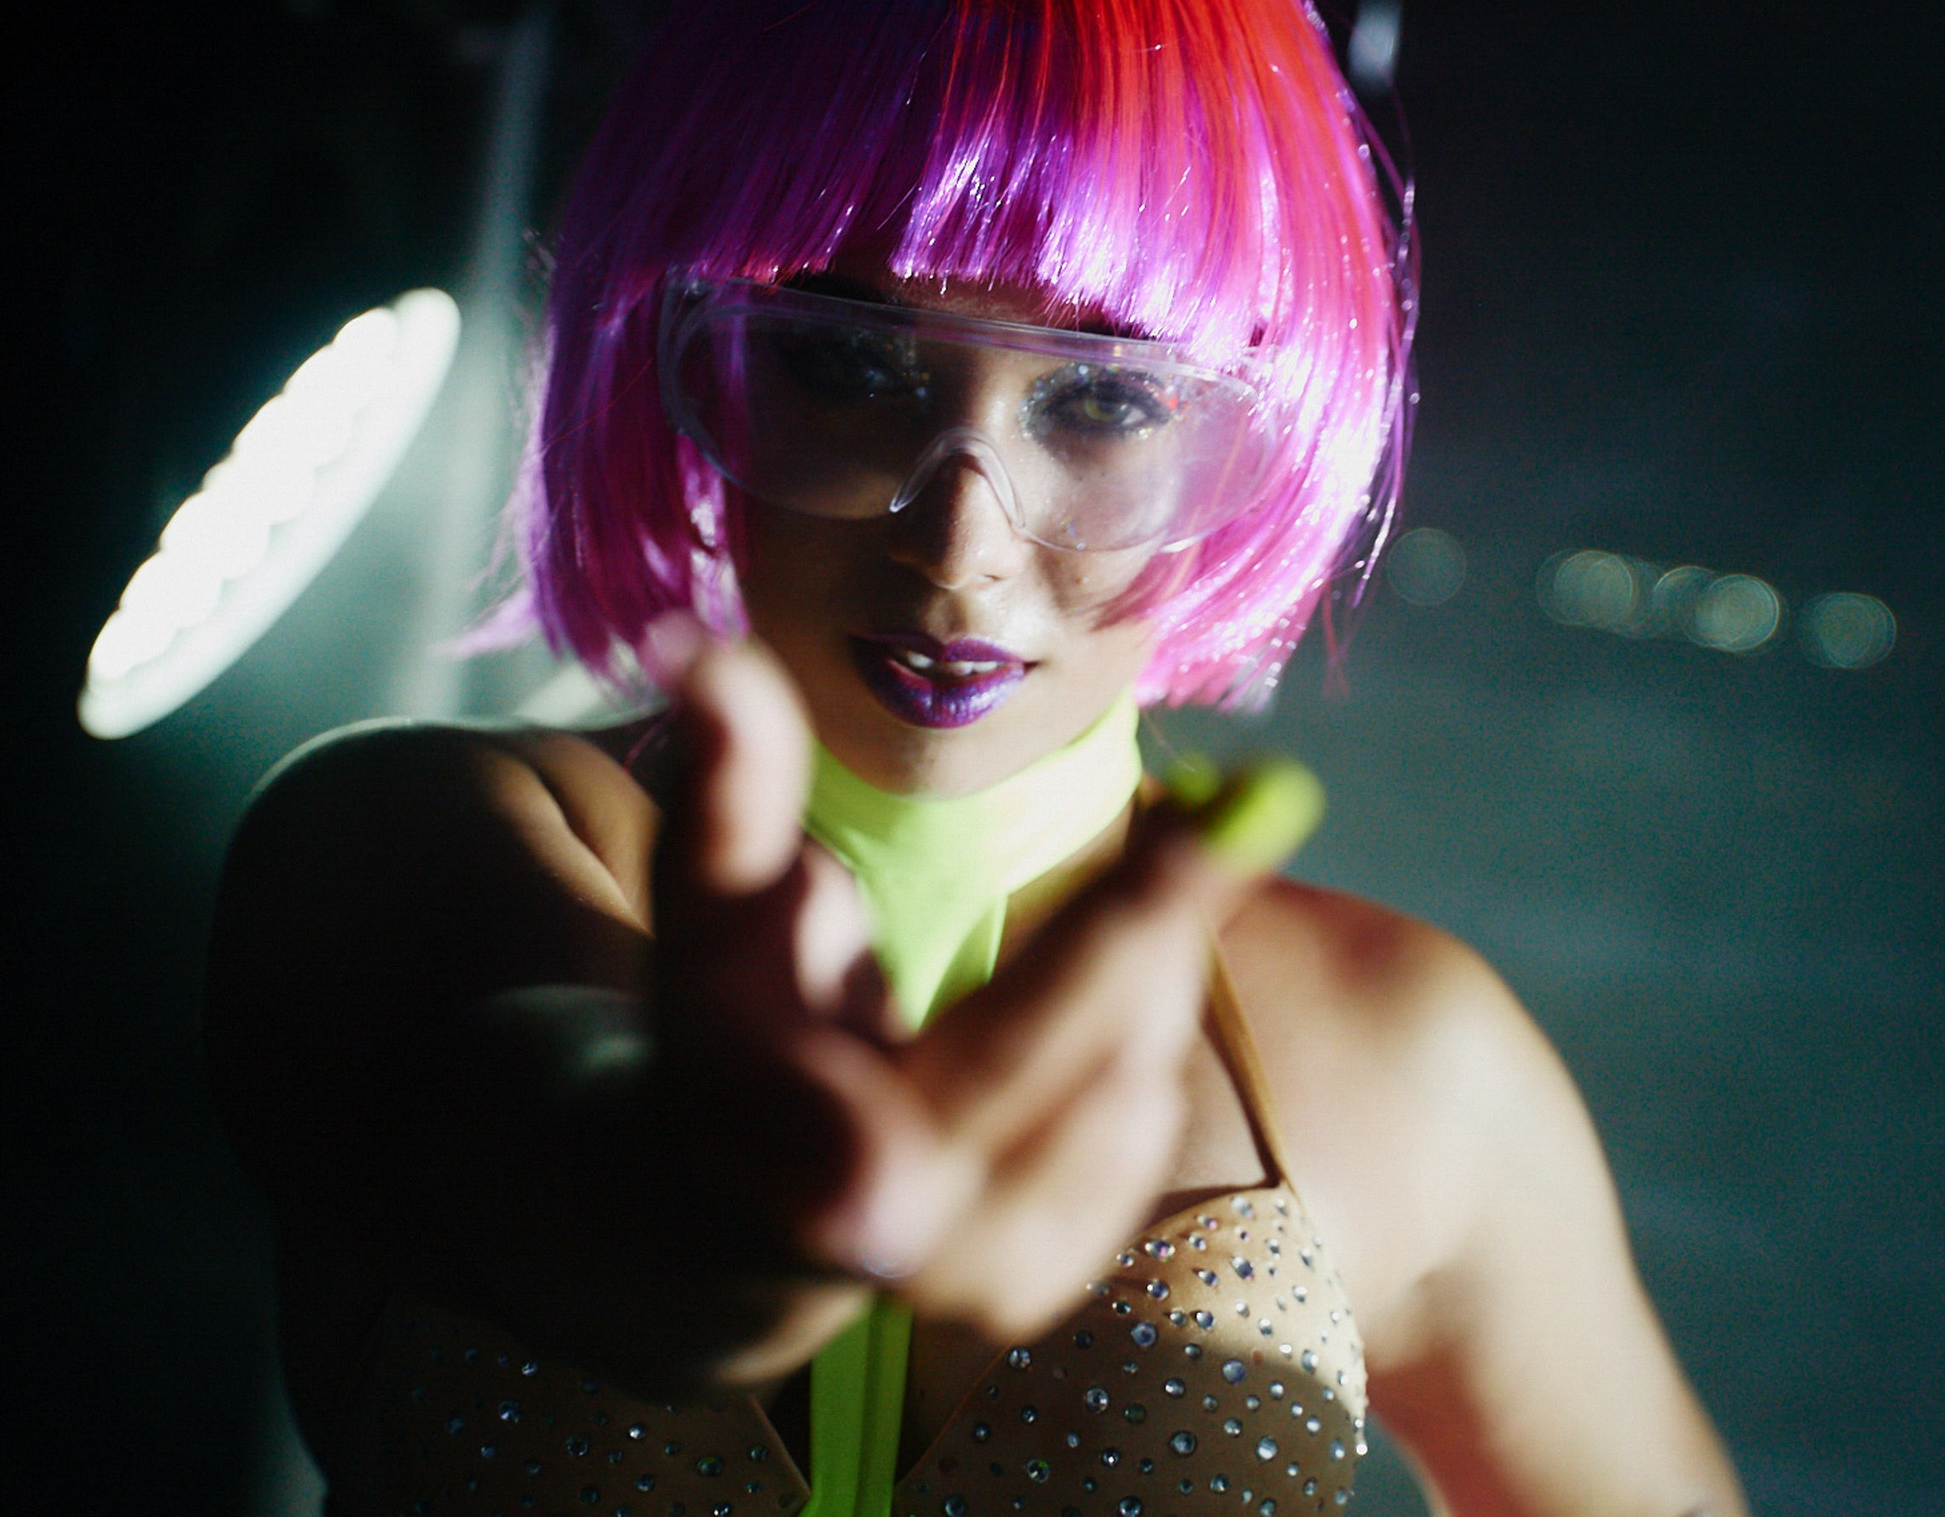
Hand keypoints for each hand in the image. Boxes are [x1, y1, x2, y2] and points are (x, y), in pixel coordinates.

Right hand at [646, 626, 1298, 1365]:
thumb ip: (729, 789)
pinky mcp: (1051, 1290)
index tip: (1238, 807)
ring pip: (1143, 1075)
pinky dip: (1125, 1045)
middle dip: (1161, 910)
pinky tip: (1060, 1018)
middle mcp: (952, 1251)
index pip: (1039, 1016)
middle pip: (1120, 1038)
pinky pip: (1138, 1126)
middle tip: (1210, 809)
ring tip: (1067, 927)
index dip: (1144, 904)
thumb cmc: (719, 1021)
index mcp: (861, 1164)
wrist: (713, 1199)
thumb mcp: (712, 903)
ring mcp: (1009, 1283)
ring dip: (1140, 978)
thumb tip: (706, 655)